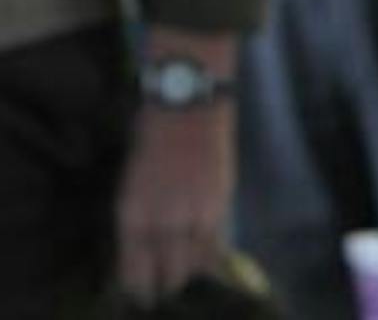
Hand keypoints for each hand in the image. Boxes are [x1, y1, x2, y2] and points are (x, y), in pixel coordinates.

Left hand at [115, 29, 237, 303]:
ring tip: (187, 281)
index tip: (141, 296)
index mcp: (132, 215)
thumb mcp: (133, 183)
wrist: (189, 105)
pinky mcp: (220, 203)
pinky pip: (217, 245)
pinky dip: (214, 259)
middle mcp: (163, 221)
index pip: (134, 269)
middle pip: (167, 273)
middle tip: (165, 293)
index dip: (139, 287)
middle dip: (165, 288)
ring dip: (189, 276)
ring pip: (194, 264)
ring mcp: (194, 213)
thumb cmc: (151, 137)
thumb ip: (141, 217)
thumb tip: (147, 244)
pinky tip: (213, 267)